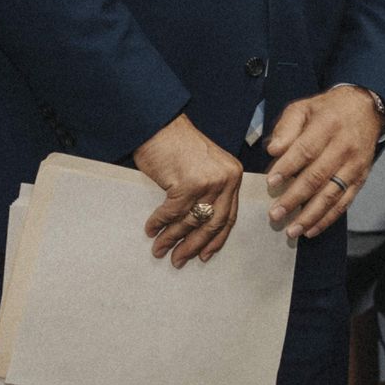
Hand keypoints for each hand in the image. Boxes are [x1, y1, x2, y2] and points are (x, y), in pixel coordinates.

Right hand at [135, 114, 243, 266]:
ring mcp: (208, 182)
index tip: (205, 255)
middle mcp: (226, 180)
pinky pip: (172, 212)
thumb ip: (208, 191)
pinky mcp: (188, 183)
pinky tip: (151, 230)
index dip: (216, 239)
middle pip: (213, 223)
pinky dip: (159, 223)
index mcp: (233, 176)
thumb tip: (197, 225)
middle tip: (179, 260)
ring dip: (172, 238)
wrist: (161, 124)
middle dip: (194, 245)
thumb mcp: (204, 167)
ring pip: (191, 220)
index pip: (229, 216)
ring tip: (160, 251)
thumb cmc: (178, 145)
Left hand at [264, 86, 383, 239]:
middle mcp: (344, 147)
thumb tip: (273, 150)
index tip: (270, 183)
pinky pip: (344, 202)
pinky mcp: (361, 178)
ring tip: (292, 230)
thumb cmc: (327, 111)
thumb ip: (286, 127)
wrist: (365, 109)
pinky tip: (311, 230)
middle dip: (294, 198)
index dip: (288, 167)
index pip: (306, 150)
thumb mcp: (303, 108)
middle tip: (275, 214)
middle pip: (318, 177)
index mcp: (327, 126)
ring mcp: (355, 165)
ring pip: (332, 194)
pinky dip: (328, 218)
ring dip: (311, 215)